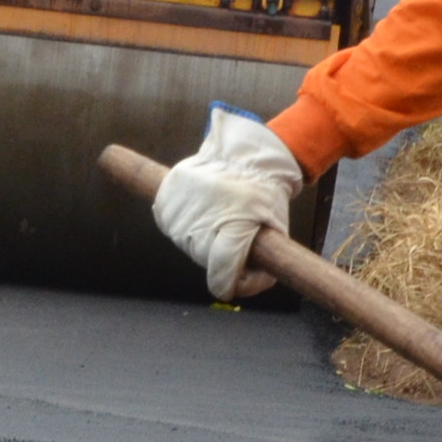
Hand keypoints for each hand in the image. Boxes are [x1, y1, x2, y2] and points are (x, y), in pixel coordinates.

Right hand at [152, 104, 303, 299]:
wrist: (240, 154)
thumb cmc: (264, 195)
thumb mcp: (276, 228)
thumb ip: (262, 261)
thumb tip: (237, 287)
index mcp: (235, 225)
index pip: (223, 275)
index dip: (233, 285)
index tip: (236, 284)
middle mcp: (201, 220)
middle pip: (206, 261)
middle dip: (223, 259)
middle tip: (237, 239)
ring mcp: (179, 210)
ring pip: (188, 246)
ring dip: (204, 242)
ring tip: (219, 219)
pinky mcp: (164, 200)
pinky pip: (173, 228)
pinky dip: (188, 227)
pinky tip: (203, 212)